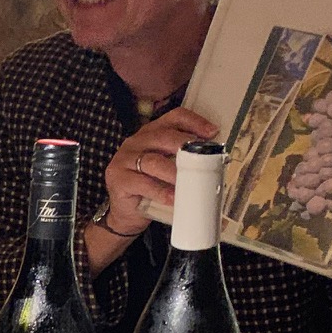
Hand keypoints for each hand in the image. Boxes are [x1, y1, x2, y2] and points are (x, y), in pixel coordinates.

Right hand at [98, 107, 216, 237]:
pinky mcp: (118, 179)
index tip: (212, 133)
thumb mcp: (168, 170)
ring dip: (174, 172)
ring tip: (189, 183)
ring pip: (153, 161)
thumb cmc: (150, 190)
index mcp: (150, 134)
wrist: (125, 214)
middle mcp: (135, 142)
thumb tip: (213, 161)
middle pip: (163, 136)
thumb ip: (183, 161)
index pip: (173, 118)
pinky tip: (173, 198)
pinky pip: (142, 183)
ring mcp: (124, 160)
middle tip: (203, 159)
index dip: (193, 122)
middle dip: (186, 146)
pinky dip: (160, 191)